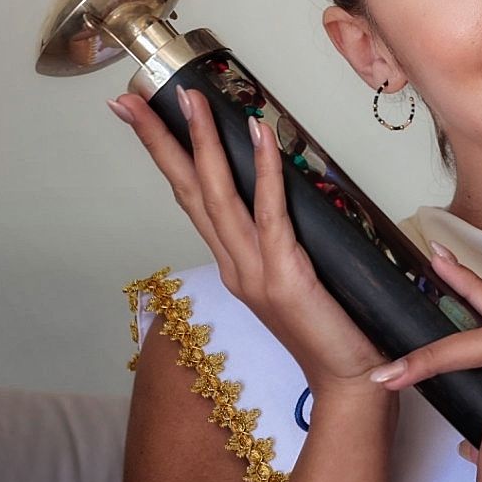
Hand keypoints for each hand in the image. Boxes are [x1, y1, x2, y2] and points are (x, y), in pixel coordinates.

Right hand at [110, 89, 386, 396]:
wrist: (352, 383)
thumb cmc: (334, 330)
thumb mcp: (299, 279)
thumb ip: (286, 243)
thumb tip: (291, 194)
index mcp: (235, 264)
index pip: (193, 199)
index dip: (167, 156)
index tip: (141, 117)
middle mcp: (235, 265)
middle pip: (189, 191)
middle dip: (159, 141)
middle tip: (130, 98)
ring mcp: (254, 271)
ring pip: (218, 196)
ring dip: (202, 144)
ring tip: (188, 98)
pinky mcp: (285, 276)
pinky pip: (271, 213)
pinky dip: (264, 171)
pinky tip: (257, 134)